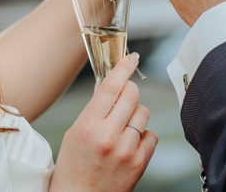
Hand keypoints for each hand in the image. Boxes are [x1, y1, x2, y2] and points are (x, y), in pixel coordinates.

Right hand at [50, 54, 157, 191]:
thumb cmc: (73, 167)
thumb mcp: (75, 133)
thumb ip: (94, 109)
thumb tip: (110, 84)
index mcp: (87, 127)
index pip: (110, 87)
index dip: (123, 68)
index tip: (132, 57)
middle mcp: (107, 137)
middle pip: (132, 95)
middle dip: (129, 91)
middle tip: (124, 96)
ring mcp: (126, 151)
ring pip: (143, 113)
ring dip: (136, 114)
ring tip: (122, 128)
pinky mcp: (139, 164)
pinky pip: (152, 135)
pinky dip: (143, 136)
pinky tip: (130, 144)